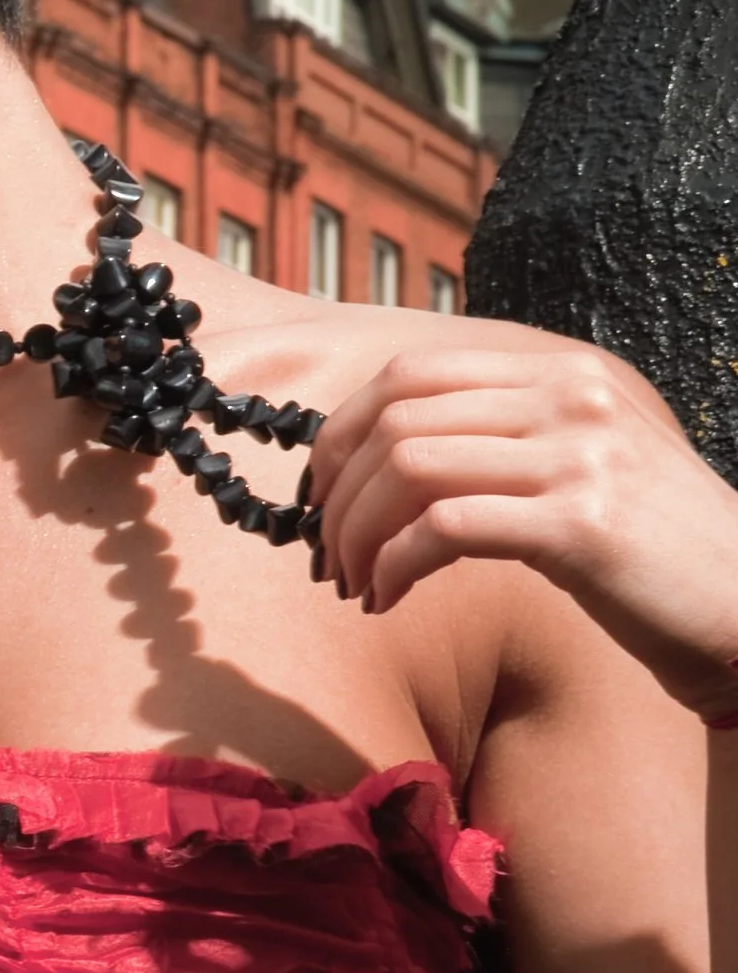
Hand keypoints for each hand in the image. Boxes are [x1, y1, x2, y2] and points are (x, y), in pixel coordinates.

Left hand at [309, 326, 737, 717]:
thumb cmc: (650, 551)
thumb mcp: (581, 466)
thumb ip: (504, 441)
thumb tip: (385, 456)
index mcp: (563, 373)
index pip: (414, 372)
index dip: (344, 430)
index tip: (323, 489)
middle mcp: (570, 398)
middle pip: (396, 416)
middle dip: (337, 489)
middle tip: (324, 548)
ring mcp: (579, 455)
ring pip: (408, 467)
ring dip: (355, 532)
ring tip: (351, 581)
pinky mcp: (580, 524)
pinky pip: (443, 527)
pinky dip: (393, 565)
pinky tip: (385, 600)